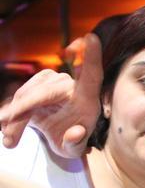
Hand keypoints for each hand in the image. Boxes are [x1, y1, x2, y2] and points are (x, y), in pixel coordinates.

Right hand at [0, 33, 102, 157]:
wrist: (61, 136)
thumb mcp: (75, 150)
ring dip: (13, 119)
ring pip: (26, 96)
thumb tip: (76, 132)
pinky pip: (18, 97)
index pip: (92, 75)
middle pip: (44, 91)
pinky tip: (7, 130)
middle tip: (10, 137)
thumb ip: (76, 143)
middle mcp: (70, 86)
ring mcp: (52, 83)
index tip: (91, 38)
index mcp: (87, 99)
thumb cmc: (73, 140)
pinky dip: (10, 116)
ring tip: (10, 141)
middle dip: (23, 112)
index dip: (91, 57)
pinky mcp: (36, 85)